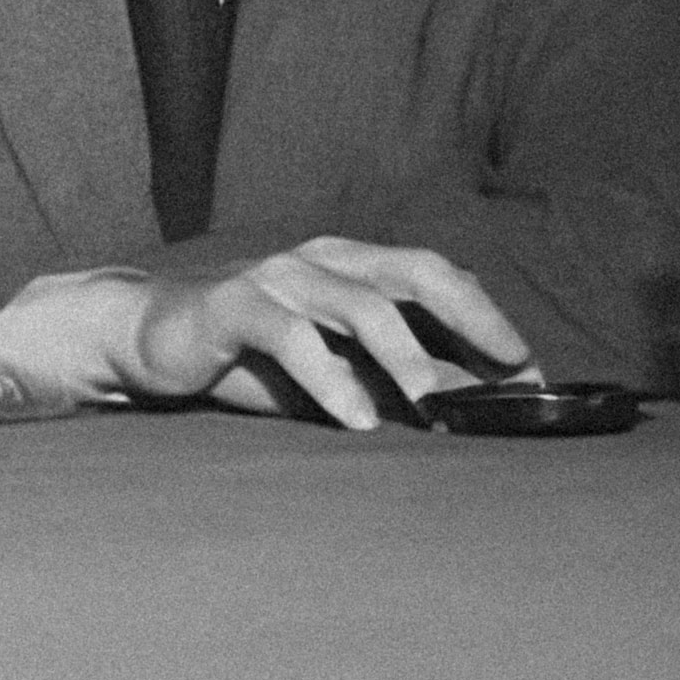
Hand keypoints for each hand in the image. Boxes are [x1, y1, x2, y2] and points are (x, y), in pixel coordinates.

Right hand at [111, 237, 532, 429]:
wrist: (150, 338)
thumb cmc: (251, 358)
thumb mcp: (335, 369)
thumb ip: (392, 378)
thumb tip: (472, 407)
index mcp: (353, 265)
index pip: (437, 276)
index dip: (487, 318)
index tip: (529, 371)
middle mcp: (323, 258)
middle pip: (415, 272)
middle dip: (471, 317)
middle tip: (509, 368)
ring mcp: (278, 275)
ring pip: (359, 304)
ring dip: (404, 357)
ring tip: (432, 406)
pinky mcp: (234, 303)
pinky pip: (291, 335)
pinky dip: (330, 379)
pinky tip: (355, 420)